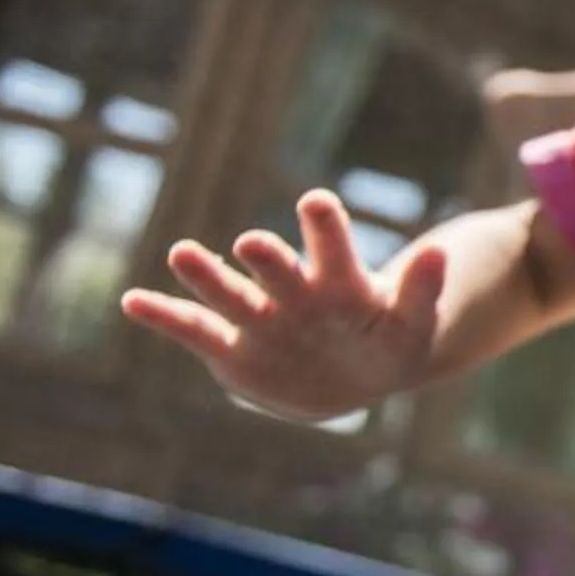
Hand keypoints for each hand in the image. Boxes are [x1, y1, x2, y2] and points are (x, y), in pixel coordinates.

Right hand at [121, 190, 446, 423]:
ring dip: (205, 274)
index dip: (325, 228)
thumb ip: (421, 291)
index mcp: (338, 280)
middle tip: (253, 243)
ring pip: (230, 293)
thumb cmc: (388, 340)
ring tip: (181, 252)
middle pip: (276, 269)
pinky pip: (195, 332)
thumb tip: (442, 252)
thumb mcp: (412, 324)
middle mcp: (293, 291)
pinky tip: (132, 301)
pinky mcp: (233, 350)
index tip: (316, 201)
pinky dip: (165, 317)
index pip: (332, 246)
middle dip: (266, 258)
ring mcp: (260, 318)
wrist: (355, 374)